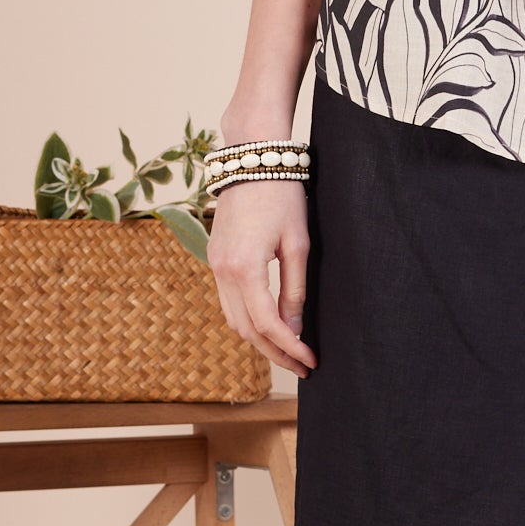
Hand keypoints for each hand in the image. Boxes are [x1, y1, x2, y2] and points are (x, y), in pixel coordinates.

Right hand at [207, 181, 315, 378]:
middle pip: (246, 330)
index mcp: (244, 269)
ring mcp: (214, 265)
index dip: (290, 348)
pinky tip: (270, 325)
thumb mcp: (298, 244)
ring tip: (289, 351)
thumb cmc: (281, 196)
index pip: (267, 325)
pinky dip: (248, 319)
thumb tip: (295, 327)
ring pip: (233, 319)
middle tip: (302, 366)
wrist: (250, 159)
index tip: (311, 361)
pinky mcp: (215, 259)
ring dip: (260, 340)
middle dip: (275, 353)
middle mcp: (222, 272)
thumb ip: (295, 289)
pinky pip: (228, 302)